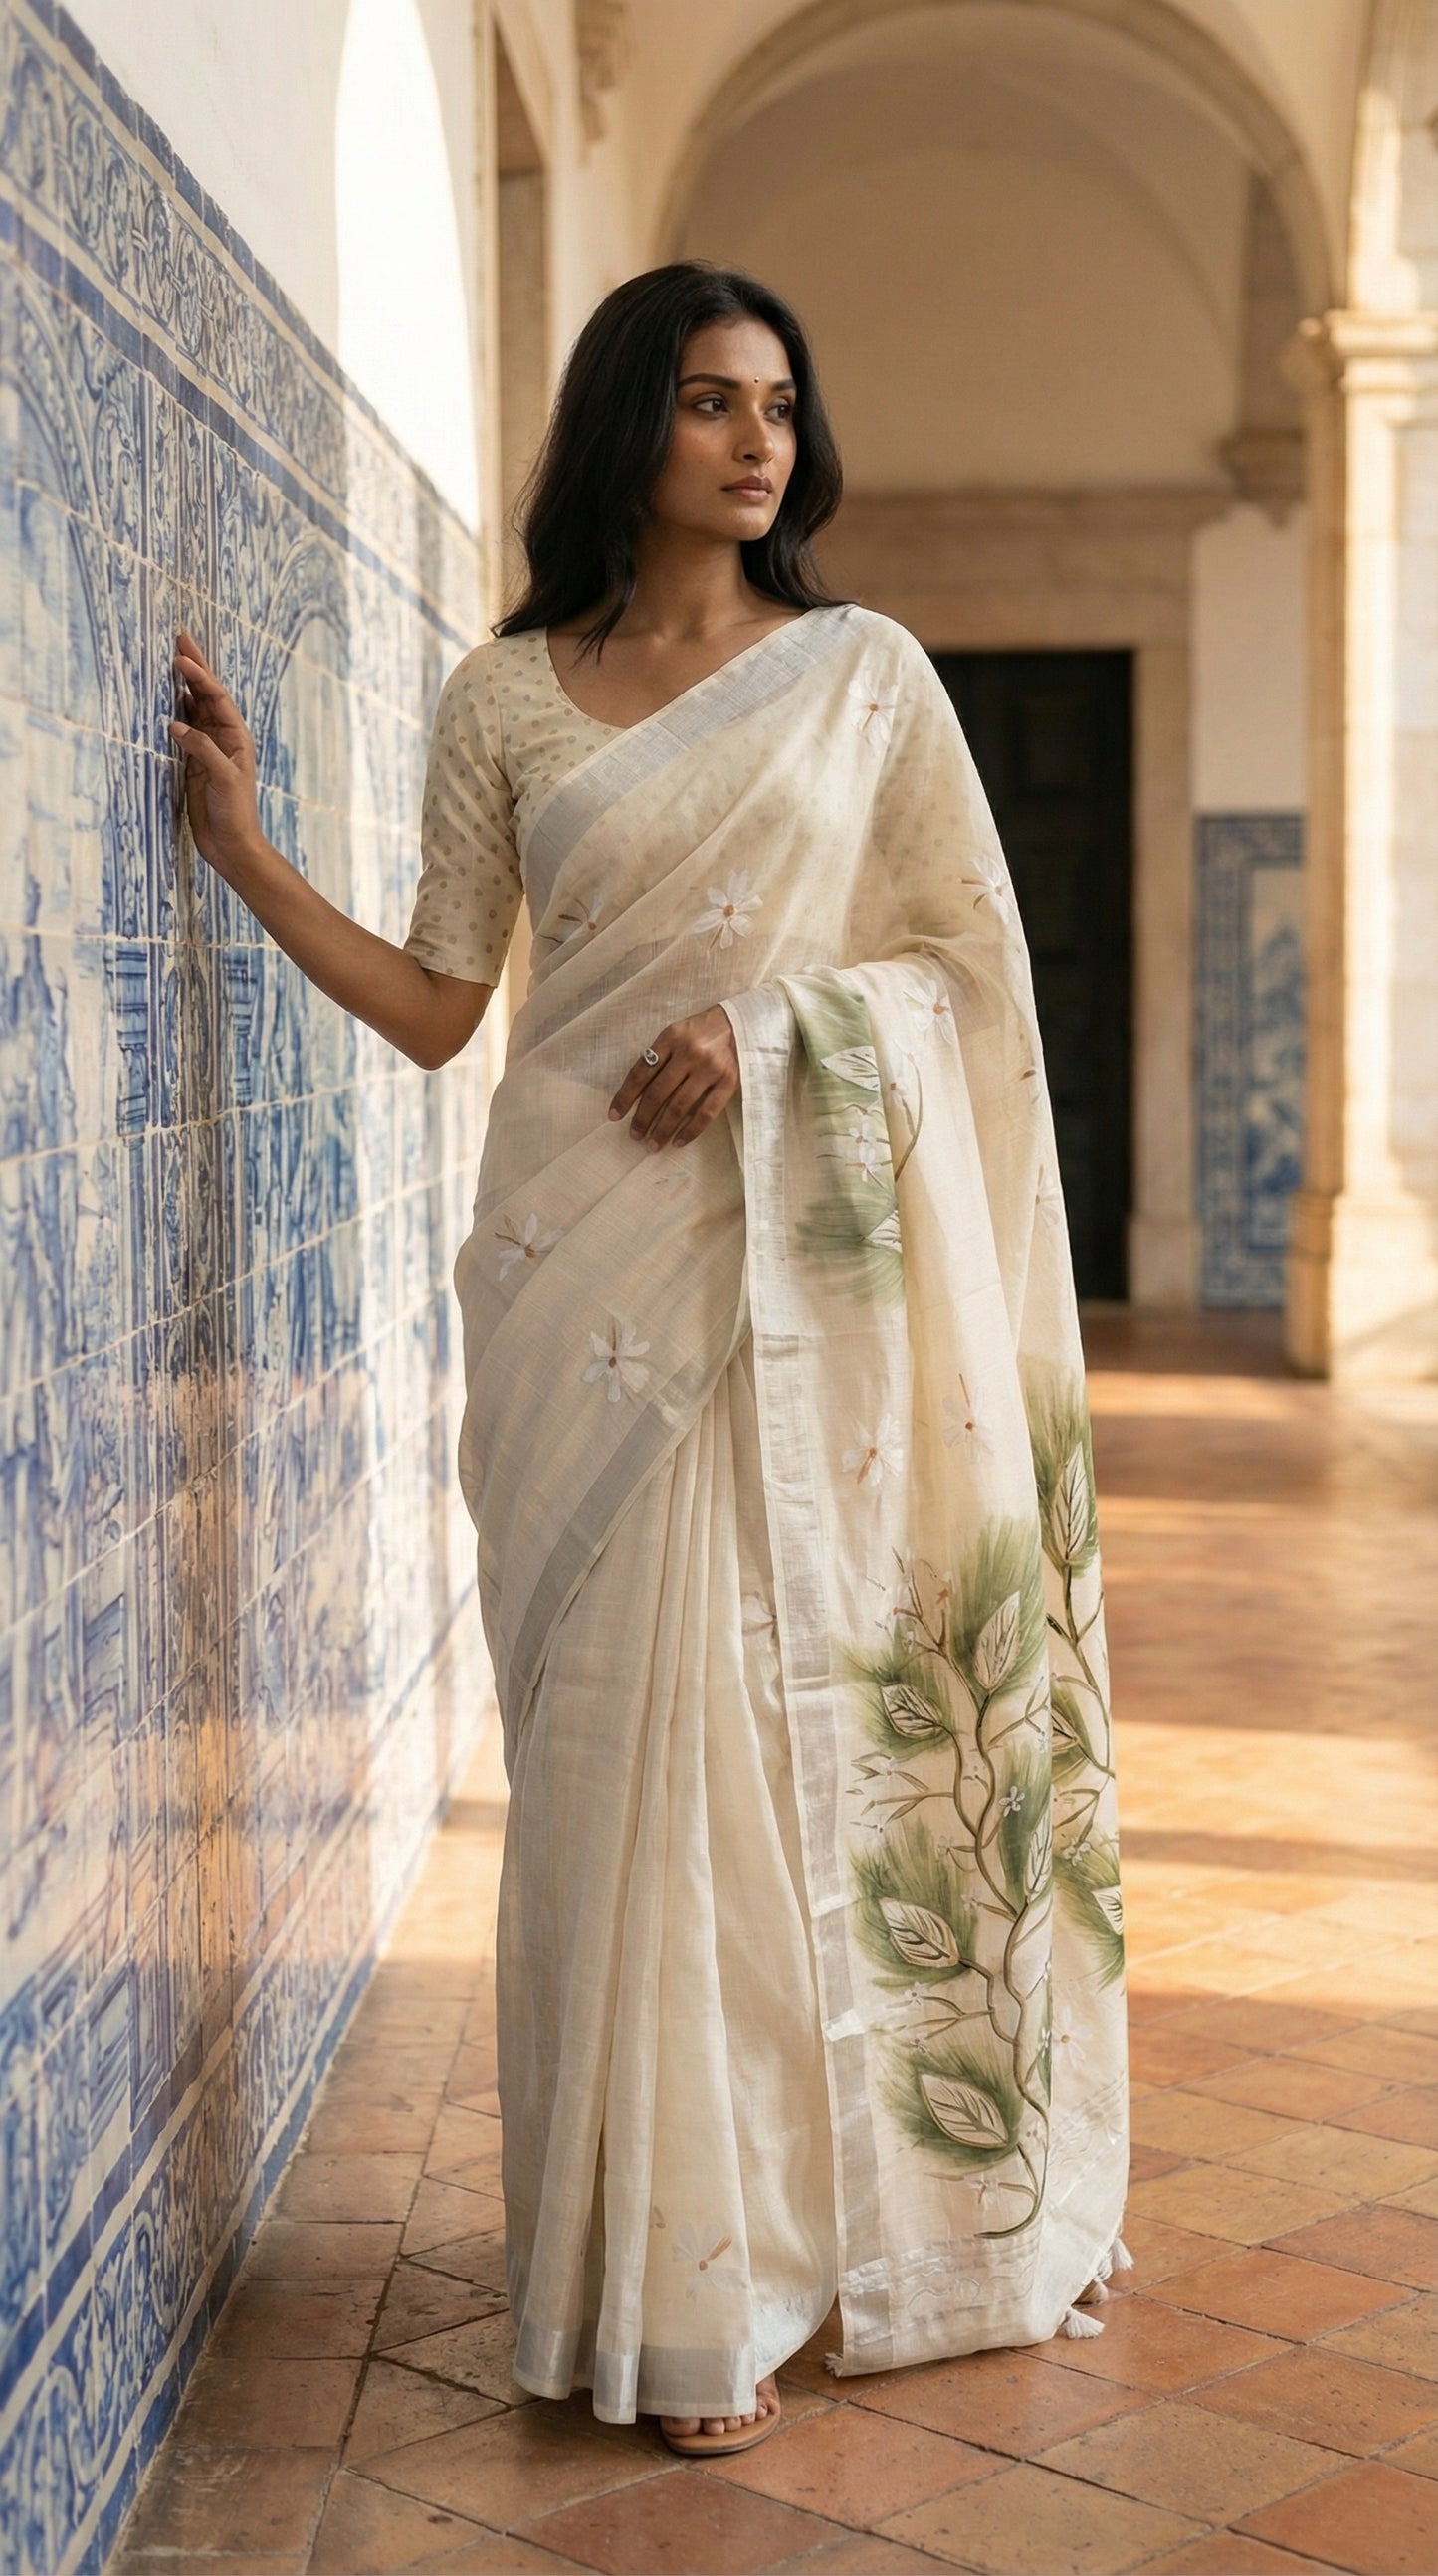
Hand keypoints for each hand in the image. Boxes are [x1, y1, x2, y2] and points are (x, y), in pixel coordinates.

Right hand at [169, 630, 265, 879]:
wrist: (232, 844)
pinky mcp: (194, 762)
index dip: (199, 676)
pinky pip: (184, 730)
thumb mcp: (223, 779)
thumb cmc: (235, 813)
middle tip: (181, 639)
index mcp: (236, 738)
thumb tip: (175, 725)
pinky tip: (168, 699)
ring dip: (185, 685)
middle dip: (195, 668)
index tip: (181, 657)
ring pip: (195, 708)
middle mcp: (224, 738)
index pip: (217, 698)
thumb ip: (202, 750)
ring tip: (173, 660)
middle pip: (207, 695)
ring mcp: (208, 749)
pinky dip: (176, 711)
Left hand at [609, 1006, 739, 1147]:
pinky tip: (678, 1142)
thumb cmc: (702, 1031)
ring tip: (653, 1145)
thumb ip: (657, 1057)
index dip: (625, 1097)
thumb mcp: (675, 1034)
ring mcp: (710, 1069)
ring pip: (679, 1107)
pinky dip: (691, 1131)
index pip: (640, 1072)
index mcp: (670, 1038)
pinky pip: (706, 1113)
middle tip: (634, 1136)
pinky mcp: (729, 1082)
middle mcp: (689, 1053)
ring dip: (663, 1130)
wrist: (741, 1024)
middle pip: (658, 1093)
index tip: (614, 1116)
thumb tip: (634, 1094)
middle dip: (642, 1118)